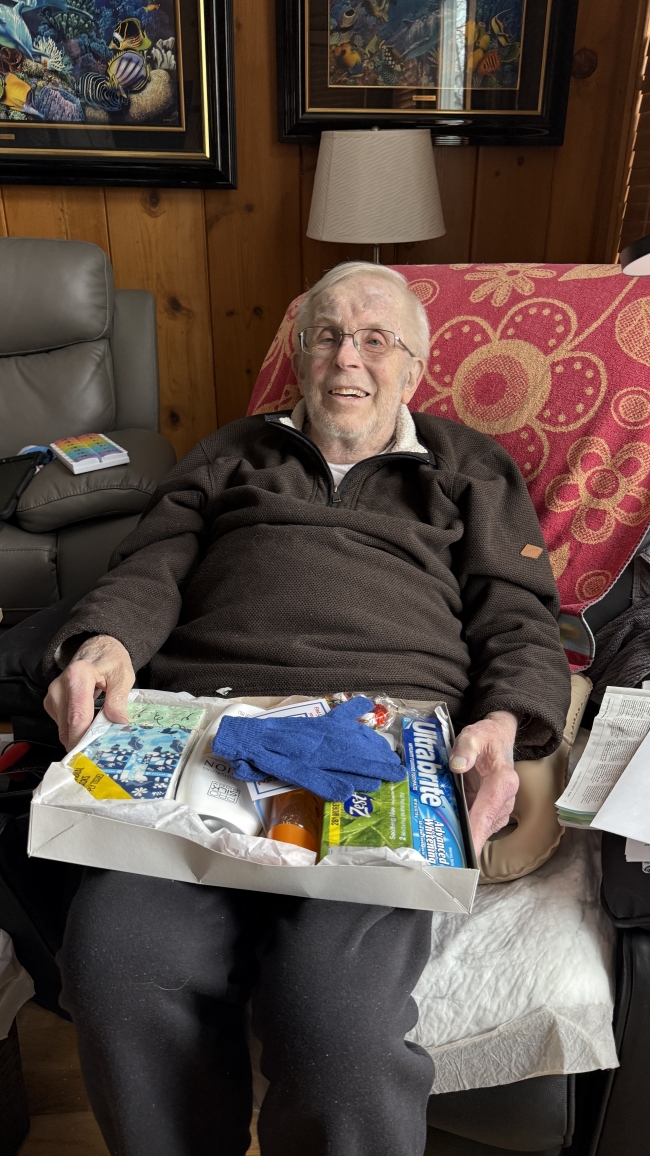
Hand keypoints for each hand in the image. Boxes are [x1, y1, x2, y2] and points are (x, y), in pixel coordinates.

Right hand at [44, 635, 134, 751]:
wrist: (97, 648)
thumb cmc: (111, 661)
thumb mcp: (123, 676)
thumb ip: (119, 698)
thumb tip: (118, 721)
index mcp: (78, 677)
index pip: (77, 717)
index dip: (84, 740)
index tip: (93, 757)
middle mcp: (59, 687)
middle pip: (67, 727)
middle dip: (83, 744)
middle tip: (101, 755)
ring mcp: (53, 695)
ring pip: (63, 730)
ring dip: (79, 738)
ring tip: (98, 742)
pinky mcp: (51, 703)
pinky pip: (62, 725)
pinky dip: (74, 731)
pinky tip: (89, 729)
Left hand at [449, 711, 518, 855]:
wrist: (497, 740)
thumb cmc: (486, 739)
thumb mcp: (475, 735)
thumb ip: (466, 748)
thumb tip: (457, 765)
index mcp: (504, 782)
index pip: (488, 812)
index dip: (476, 833)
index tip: (466, 851)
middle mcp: (505, 800)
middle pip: (483, 826)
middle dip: (463, 840)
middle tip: (440, 854)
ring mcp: (499, 809)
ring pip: (479, 829)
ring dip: (461, 836)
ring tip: (438, 846)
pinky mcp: (491, 813)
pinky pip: (476, 825)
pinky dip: (462, 829)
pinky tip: (445, 832)